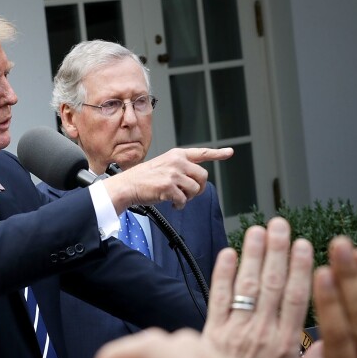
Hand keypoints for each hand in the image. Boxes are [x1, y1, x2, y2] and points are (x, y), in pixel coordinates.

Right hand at [103, 147, 231, 209]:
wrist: (127, 185)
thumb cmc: (143, 178)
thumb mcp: (163, 165)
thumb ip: (180, 168)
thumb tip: (196, 180)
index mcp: (177, 155)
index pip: (202, 153)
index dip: (218, 153)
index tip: (229, 152)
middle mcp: (177, 162)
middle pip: (203, 176)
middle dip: (198, 188)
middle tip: (189, 194)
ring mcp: (173, 174)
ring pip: (195, 189)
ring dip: (188, 198)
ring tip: (176, 198)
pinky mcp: (169, 187)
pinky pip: (184, 200)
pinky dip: (179, 205)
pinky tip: (171, 203)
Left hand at [202, 217, 320, 357]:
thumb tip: (327, 346)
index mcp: (286, 345)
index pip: (298, 297)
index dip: (301, 268)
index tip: (304, 244)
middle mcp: (262, 334)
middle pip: (273, 284)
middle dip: (276, 251)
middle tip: (279, 225)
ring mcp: (235, 331)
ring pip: (247, 285)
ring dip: (252, 255)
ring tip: (256, 230)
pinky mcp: (210, 334)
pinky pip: (217, 298)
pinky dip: (222, 275)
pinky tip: (227, 254)